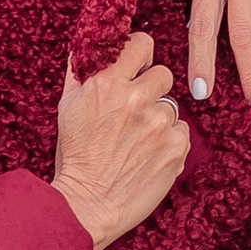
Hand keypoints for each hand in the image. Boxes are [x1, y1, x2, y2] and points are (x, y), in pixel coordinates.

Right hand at [53, 32, 188, 249]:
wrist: (87, 205)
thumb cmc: (75, 157)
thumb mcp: (68, 107)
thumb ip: (81, 72)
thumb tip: (88, 45)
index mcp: (106, 83)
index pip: (141, 44)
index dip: (140, 55)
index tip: (137, 67)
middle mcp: (135, 98)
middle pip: (163, 74)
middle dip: (151, 90)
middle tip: (135, 113)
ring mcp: (158, 123)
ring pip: (171, 106)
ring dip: (158, 120)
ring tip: (137, 142)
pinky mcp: (176, 147)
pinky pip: (182, 131)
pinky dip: (169, 142)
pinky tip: (148, 156)